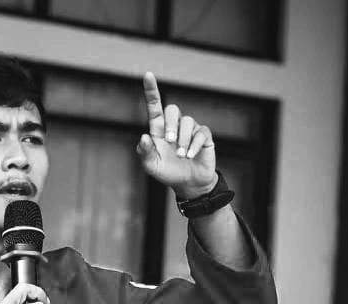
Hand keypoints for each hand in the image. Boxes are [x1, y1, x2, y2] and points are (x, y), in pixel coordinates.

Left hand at [136, 72, 217, 199]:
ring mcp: (190, 130)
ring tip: (181, 155)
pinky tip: (189, 156)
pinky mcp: (203, 136)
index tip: (148, 75)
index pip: (154, 106)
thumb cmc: (167, 172)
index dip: (151, 91)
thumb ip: (145, 152)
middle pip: (172, 109)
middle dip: (171, 125)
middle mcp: (174, 125)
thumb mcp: (151, 166)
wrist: (188, 183)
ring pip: (187, 121)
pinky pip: (200, 133)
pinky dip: (193, 145)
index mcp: (158, 130)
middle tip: (169, 142)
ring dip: (182, 139)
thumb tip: (143, 136)